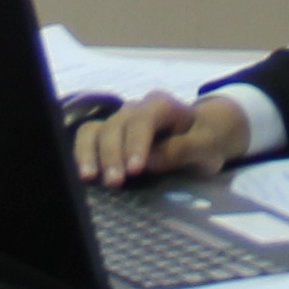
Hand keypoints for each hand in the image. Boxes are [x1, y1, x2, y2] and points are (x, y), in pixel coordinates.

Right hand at [74, 93, 248, 187]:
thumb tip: (150, 161)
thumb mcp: (206, 147)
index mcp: (163, 105)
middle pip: (116, 125)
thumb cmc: (206, 140)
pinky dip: (82, 153)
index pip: (145, 119)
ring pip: (96, 129)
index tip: (136, 169)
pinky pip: (88, 137)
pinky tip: (83, 174)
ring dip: (90, 153)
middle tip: (115, 182)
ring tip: (89, 178)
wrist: (203, 134)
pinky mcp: (109, 134)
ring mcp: (120, 120)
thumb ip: (180, 151)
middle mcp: (137, 108)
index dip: (137, 143)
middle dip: (113, 154)